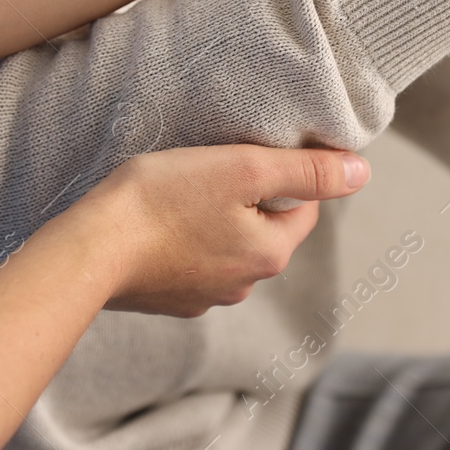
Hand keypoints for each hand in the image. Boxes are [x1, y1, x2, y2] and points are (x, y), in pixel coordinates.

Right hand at [74, 145, 369, 317]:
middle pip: (266, 227)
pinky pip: (191, 261)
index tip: (251, 151)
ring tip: (183, 190)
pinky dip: (184, 239)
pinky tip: (160, 219)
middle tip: (214, 165)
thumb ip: (305, 171)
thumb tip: (361, 172)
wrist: (88, 249)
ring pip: (228, 244)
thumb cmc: (162, 200)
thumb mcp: (242, 168)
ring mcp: (203, 296)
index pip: (304, 208)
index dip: (286, 173)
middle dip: (249, 196)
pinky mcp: (167, 298)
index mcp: (269, 253)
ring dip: (216, 218)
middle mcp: (243, 284)